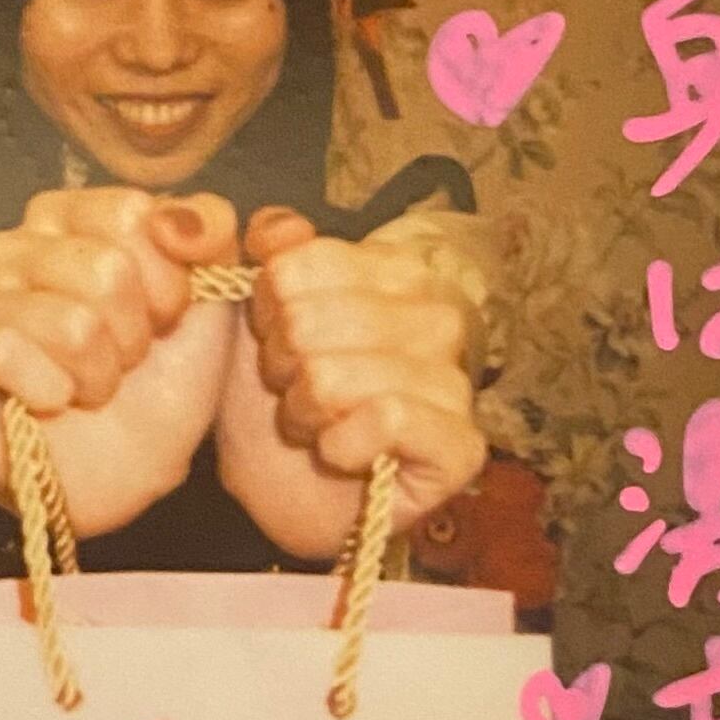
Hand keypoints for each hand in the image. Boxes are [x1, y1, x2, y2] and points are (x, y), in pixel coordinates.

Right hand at [0, 190, 240, 533]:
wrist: (127, 475)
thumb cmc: (157, 383)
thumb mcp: (207, 300)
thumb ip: (207, 231)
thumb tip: (177, 216)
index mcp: (66, 219)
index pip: (128, 213)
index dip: (166, 281)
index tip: (163, 318)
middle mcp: (9, 248)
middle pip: (103, 269)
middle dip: (133, 336)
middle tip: (121, 361)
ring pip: (67, 321)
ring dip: (98, 374)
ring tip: (88, 387)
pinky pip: (3, 352)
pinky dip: (48, 391)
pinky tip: (48, 403)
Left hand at [218, 208, 487, 561]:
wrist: (281, 489)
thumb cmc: (278, 398)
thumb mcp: (257, 312)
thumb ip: (272, 253)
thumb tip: (278, 230)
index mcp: (397, 271)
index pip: (303, 264)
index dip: (269, 309)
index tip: (276, 337)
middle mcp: (440, 317)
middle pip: (312, 323)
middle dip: (283, 367)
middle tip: (295, 391)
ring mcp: (456, 383)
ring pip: (338, 376)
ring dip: (304, 413)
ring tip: (313, 425)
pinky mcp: (461, 447)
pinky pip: (386, 419)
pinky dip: (340, 446)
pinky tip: (340, 454)